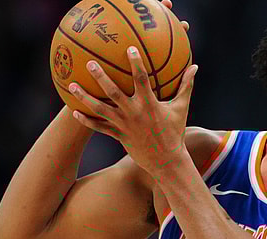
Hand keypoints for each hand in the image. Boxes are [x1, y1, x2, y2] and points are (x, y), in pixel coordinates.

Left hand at [68, 1, 196, 175]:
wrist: (166, 161)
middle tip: (90, 63)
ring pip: (100, 109)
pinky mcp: (118, 135)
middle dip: (100, 77)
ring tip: (72, 85)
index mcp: (149, 104)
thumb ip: (186, 86)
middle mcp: (134, 113)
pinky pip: (99, 127)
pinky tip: (75, 112)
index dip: (136, 63)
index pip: (141, 79)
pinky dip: (86, 121)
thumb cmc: (175, 132)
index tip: (129, 49)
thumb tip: (194, 67)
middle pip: (113, 92)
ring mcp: (124, 125)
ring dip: (85, 97)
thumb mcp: (181, 108)